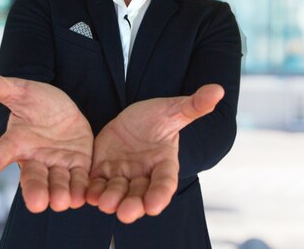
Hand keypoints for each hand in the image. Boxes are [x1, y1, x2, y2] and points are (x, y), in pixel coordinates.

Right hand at [0, 66, 93, 212]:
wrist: (64, 109)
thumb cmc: (37, 101)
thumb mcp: (19, 90)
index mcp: (15, 142)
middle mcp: (34, 159)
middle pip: (32, 179)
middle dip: (34, 192)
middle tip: (38, 204)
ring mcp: (56, 165)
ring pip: (57, 184)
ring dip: (60, 194)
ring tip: (63, 202)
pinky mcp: (78, 166)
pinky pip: (79, 180)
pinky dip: (81, 190)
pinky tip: (84, 198)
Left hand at [86, 85, 223, 223]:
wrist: (132, 119)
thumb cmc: (158, 116)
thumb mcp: (173, 108)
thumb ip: (194, 105)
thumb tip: (217, 90)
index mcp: (164, 163)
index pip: (165, 182)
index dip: (160, 194)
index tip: (155, 205)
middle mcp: (144, 175)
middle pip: (140, 194)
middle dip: (133, 204)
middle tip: (126, 213)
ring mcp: (123, 175)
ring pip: (117, 192)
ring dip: (111, 200)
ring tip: (104, 204)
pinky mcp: (103, 170)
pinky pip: (97, 183)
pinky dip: (92, 191)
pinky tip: (86, 195)